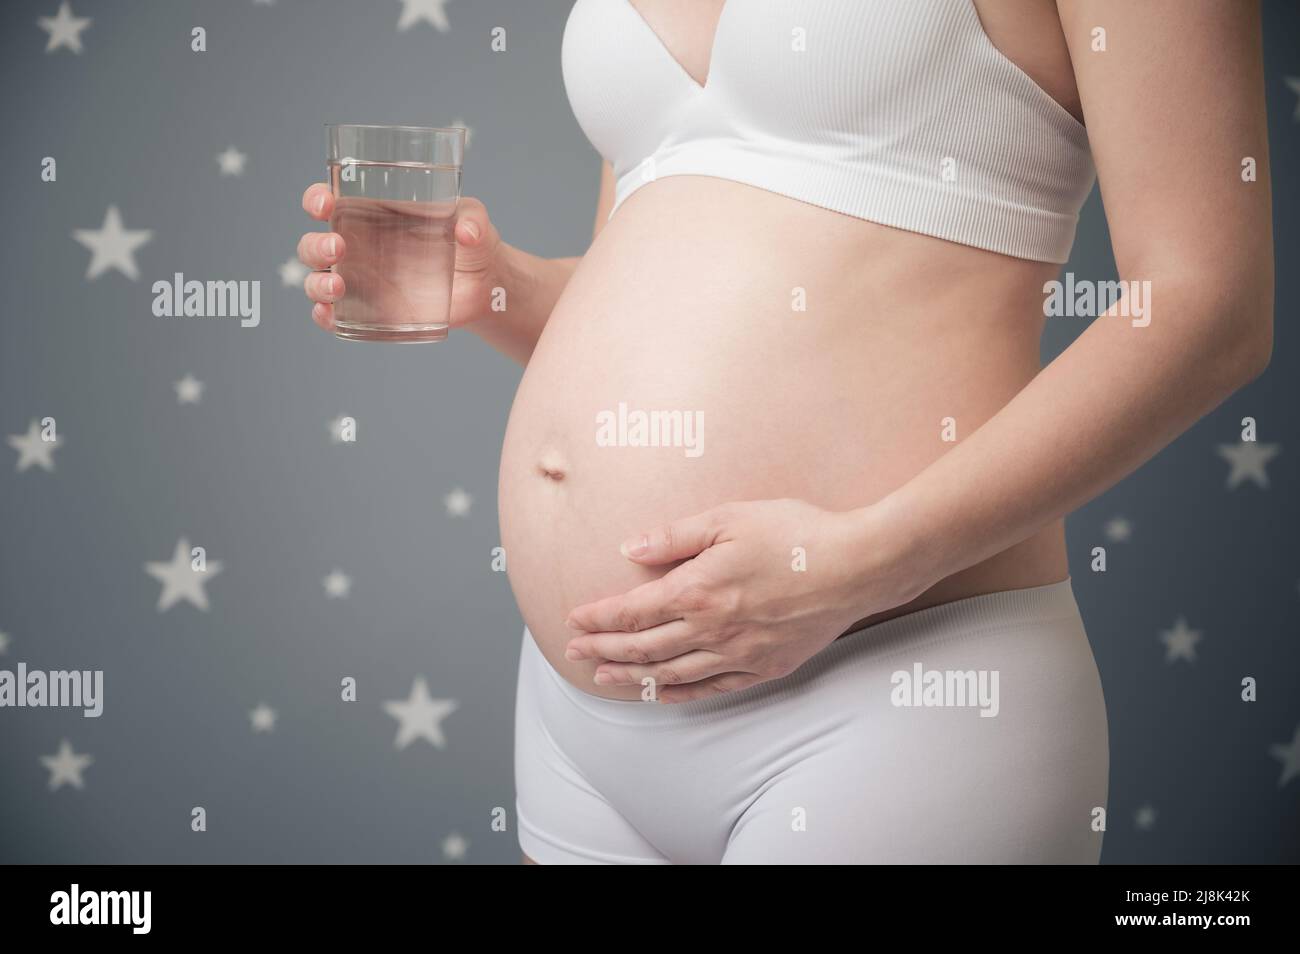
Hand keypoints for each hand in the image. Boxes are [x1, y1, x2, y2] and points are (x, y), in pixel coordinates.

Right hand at [297, 183, 501, 332]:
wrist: (484, 285)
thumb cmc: (472, 243)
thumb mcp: (475, 221)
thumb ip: (472, 220)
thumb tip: (467, 233)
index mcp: (372, 215)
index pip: (328, 202)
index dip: (316, 200)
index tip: (324, 203)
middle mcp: (358, 247)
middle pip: (314, 244)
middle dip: (315, 245)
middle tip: (338, 247)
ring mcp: (361, 281)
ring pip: (318, 280)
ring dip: (317, 283)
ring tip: (338, 286)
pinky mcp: (371, 311)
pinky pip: (335, 316)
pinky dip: (325, 316)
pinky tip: (330, 315)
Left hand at [564, 499, 919, 702]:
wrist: (859, 565)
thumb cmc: (796, 533)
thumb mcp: (729, 518)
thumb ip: (675, 536)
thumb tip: (630, 548)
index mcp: (698, 591)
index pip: (632, 612)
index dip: (599, 619)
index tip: (574, 621)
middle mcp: (713, 630)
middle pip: (644, 648)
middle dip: (603, 651)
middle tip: (574, 653)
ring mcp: (740, 654)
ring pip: (672, 674)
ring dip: (633, 677)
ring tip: (605, 679)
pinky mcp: (767, 667)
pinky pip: (713, 689)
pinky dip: (680, 693)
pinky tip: (663, 693)